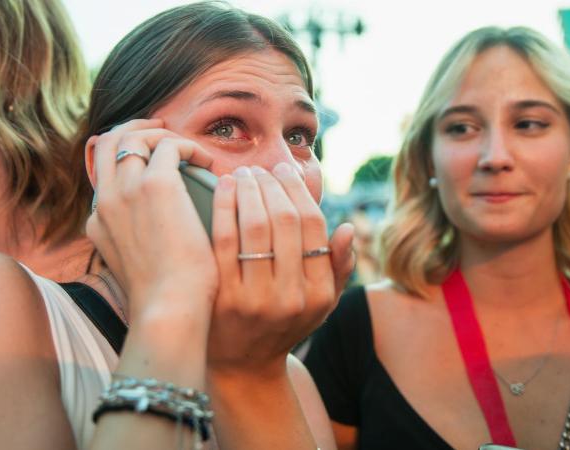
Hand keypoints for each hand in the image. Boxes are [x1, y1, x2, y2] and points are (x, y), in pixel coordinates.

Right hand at [85, 119, 217, 321]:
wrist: (167, 308)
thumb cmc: (164, 299)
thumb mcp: (140, 271)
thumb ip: (141, 247)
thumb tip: (161, 237)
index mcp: (98, 222)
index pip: (103, 175)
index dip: (125, 160)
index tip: (151, 158)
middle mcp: (106, 201)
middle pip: (108, 143)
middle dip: (134, 129)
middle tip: (162, 132)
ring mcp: (127, 190)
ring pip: (135, 137)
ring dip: (163, 136)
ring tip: (191, 149)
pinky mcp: (155, 185)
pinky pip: (171, 146)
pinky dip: (189, 148)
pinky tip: (208, 163)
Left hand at [206, 162, 354, 378]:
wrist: (241, 366)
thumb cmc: (283, 326)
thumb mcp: (320, 305)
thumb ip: (337, 268)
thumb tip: (347, 228)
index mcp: (318, 294)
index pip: (313, 226)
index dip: (298, 191)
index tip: (286, 171)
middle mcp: (290, 297)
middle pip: (285, 221)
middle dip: (273, 185)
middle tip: (262, 169)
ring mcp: (254, 298)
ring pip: (255, 226)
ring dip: (249, 190)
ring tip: (243, 175)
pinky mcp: (221, 297)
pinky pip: (223, 239)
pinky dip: (224, 206)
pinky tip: (223, 189)